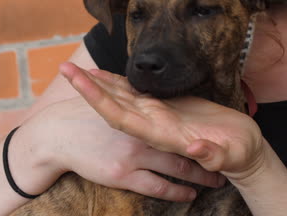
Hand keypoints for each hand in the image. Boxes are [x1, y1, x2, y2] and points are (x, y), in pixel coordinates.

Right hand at [12, 95, 224, 201]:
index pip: (178, 123)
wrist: (58, 134)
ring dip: (198, 176)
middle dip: (206, 158)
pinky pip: (157, 187)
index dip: (199, 131)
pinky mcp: (123, 175)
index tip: (219, 135)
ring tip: (217, 181)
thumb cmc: (82, 116)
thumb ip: (128, 94)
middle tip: (228, 161)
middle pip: (183, 147)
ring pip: (176, 168)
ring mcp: (133, 155)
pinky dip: (175, 191)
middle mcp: (141, 134)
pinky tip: (188, 194)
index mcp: (141, 114)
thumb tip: (145, 92)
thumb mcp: (108, 97)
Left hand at [59, 62, 265, 183]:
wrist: (242, 154)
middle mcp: (152, 125)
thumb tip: (197, 150)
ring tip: (78, 68)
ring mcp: (157, 116)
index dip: (98, 98)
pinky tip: (109, 76)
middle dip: (88, 86)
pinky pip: (137, 94)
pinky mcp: (166, 108)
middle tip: (64, 68)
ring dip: (99, 83)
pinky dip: (120, 84)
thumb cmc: (239, 155)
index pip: (120, 116)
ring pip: (121, 98)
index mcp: (161, 135)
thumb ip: (213, 155)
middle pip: (112, 105)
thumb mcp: (231, 156)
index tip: (78, 81)